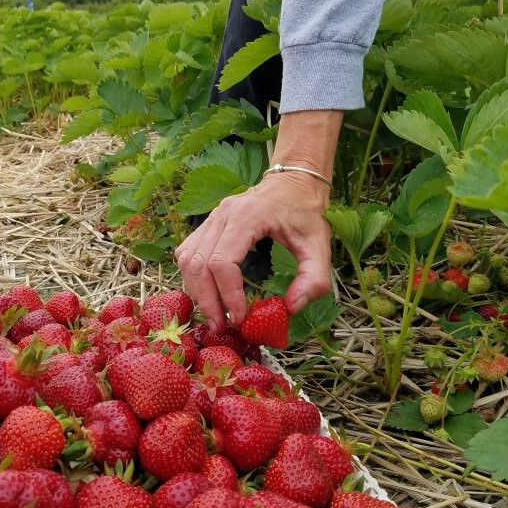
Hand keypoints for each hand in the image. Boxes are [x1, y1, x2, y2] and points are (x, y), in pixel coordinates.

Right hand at [175, 110, 340, 333]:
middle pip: (198, 263)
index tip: (241, 318)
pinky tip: (208, 294)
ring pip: (187, 259)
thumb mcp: (320, 245)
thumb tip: (291, 308)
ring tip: (215, 315)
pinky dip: (193, 277)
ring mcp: (212, 217)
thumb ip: (314, 278)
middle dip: (208, 300)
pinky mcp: (208, 224)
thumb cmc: (306, 211)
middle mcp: (223, 214)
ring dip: (197, 291)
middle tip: (222, 327)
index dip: (228, 294)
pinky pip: (188, 253)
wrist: (295, 181)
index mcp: (248, 216)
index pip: (222, 261)